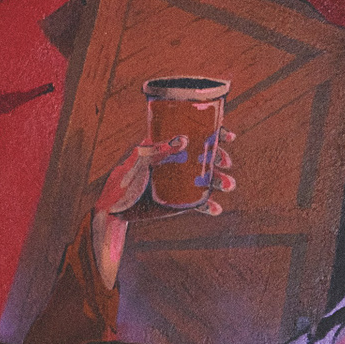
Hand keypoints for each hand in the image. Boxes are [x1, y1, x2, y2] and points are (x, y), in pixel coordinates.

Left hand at [95, 128, 237, 220]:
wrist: (117, 209)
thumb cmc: (124, 180)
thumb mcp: (139, 161)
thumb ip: (158, 149)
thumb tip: (183, 139)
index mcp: (169, 147)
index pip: (194, 135)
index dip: (214, 134)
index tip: (228, 136)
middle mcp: (178, 163)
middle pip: (207, 157)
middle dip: (222, 159)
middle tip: (226, 163)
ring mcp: (182, 182)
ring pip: (208, 179)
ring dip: (222, 181)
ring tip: (227, 186)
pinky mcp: (182, 202)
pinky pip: (201, 203)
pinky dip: (210, 206)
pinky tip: (216, 209)